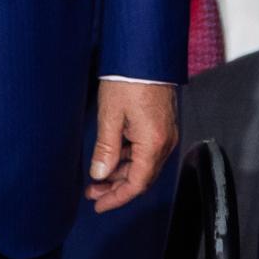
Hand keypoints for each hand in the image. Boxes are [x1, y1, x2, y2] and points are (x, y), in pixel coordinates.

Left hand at [85, 79, 176, 211]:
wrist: (146, 54)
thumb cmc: (128, 80)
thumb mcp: (110, 115)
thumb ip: (106, 148)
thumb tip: (99, 174)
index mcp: (153, 144)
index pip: (136, 184)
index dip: (117, 198)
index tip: (99, 205)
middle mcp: (164, 143)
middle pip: (141, 178)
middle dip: (116, 188)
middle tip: (92, 193)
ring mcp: (165, 134)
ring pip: (143, 166)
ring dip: (121, 174)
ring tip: (97, 178)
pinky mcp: (161, 126)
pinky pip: (145, 152)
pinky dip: (128, 160)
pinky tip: (111, 159)